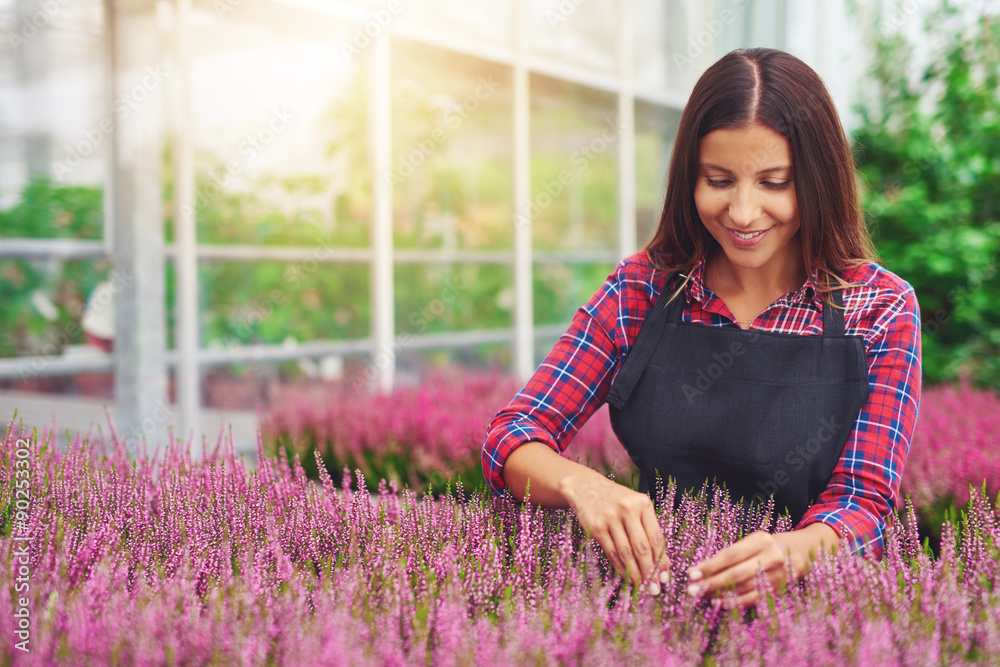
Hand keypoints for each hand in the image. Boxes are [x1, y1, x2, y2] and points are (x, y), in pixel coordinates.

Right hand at [559, 472, 670, 592]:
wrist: (586, 487)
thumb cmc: (617, 502)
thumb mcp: (636, 508)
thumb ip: (649, 530)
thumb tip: (662, 564)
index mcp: (643, 504)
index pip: (656, 537)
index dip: (662, 560)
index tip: (665, 577)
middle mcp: (627, 509)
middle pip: (642, 547)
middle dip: (650, 571)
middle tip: (655, 589)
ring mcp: (610, 518)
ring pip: (626, 553)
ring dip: (635, 573)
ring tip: (642, 587)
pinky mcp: (596, 527)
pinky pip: (611, 553)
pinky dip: (620, 568)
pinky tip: (627, 577)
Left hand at [685, 523, 838, 608]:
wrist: (802, 552)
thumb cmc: (767, 545)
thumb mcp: (751, 542)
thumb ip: (730, 554)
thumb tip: (700, 570)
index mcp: (761, 540)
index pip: (730, 555)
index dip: (710, 566)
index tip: (691, 573)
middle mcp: (771, 557)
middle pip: (735, 574)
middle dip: (711, 583)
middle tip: (691, 590)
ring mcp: (777, 576)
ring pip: (743, 588)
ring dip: (719, 594)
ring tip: (701, 596)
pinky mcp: (779, 590)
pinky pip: (753, 599)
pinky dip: (734, 602)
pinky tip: (719, 603)